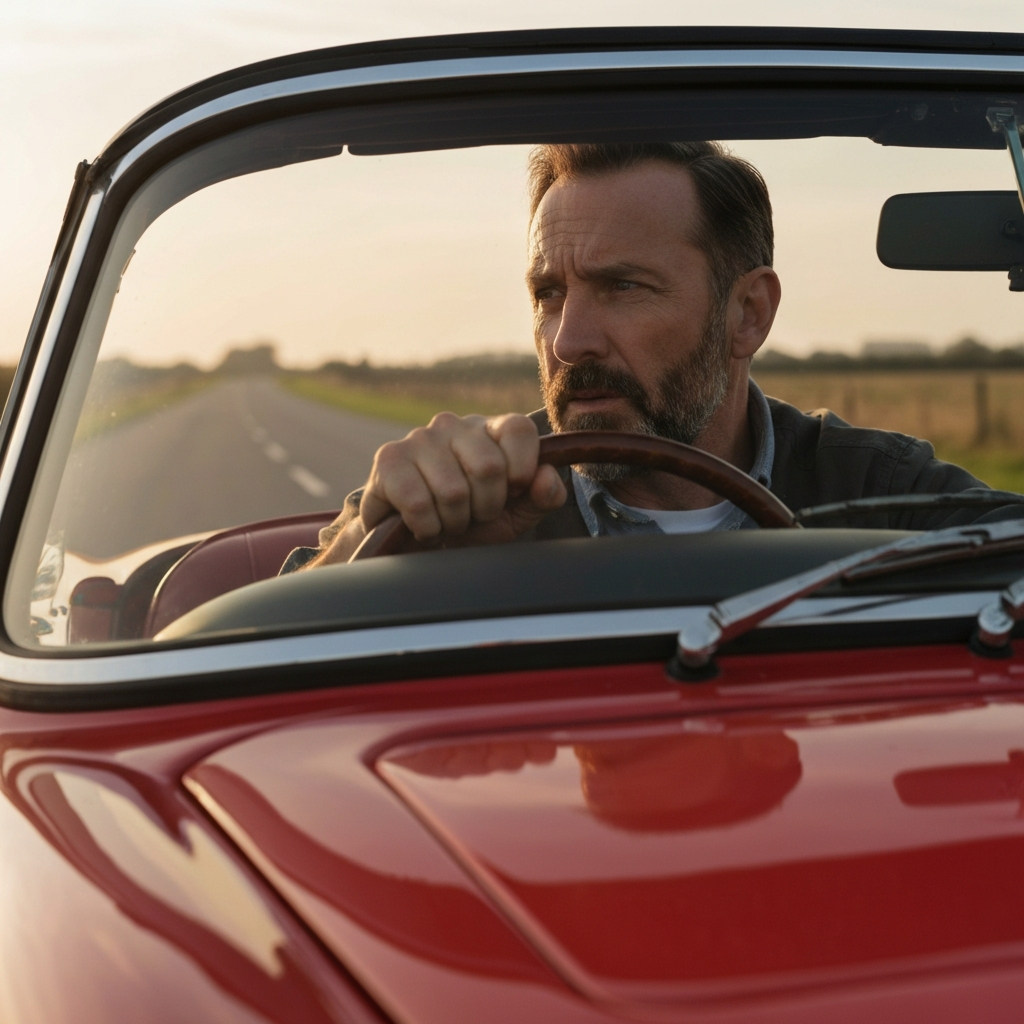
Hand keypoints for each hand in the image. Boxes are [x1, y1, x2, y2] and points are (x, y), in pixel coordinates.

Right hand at [308, 413, 565, 564]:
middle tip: (473, 515)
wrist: (417, 546)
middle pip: (489, 467)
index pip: (519, 428)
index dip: (521, 469)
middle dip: (486, 508)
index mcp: (490, 430)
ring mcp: (419, 438)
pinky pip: (418, 502)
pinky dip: (427, 527)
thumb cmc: (471, 524)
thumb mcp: (516, 515)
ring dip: (454, 522)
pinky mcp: (388, 458)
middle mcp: (454, 425)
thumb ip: (543, 496)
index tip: (512, 495)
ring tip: (447, 521)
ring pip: (453, 491)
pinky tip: (423, 525)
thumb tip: (546, 477)